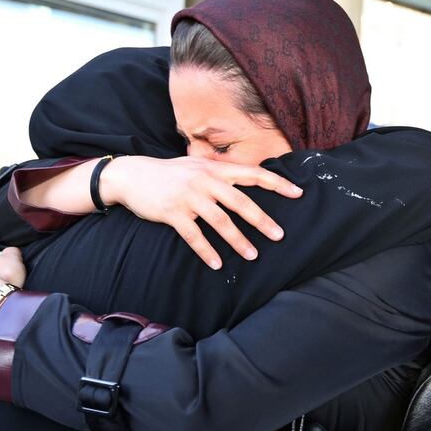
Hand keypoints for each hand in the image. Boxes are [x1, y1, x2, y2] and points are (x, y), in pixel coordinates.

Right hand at [101, 156, 303, 269]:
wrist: (132, 176)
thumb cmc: (171, 173)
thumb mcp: (198, 166)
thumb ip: (223, 173)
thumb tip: (252, 178)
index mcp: (216, 170)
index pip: (254, 174)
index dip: (278, 183)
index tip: (298, 194)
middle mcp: (205, 181)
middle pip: (241, 202)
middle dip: (262, 221)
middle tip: (279, 236)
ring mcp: (189, 197)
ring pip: (220, 222)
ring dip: (238, 241)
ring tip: (253, 256)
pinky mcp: (173, 213)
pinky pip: (194, 236)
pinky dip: (206, 251)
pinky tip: (216, 264)